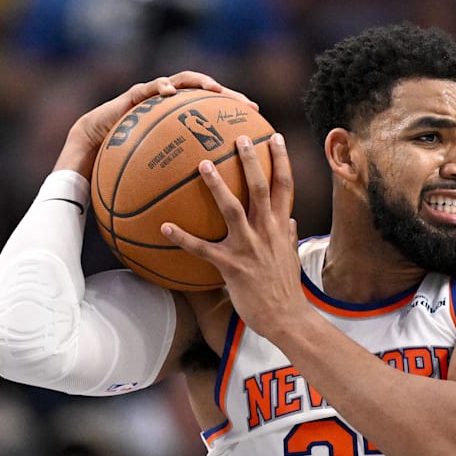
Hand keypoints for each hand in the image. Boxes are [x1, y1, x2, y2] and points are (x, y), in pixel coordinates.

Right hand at [54, 71, 257, 179]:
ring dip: (198, 82)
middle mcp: (172, 112)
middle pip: (206, 97)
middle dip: (227, 95)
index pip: (217, 119)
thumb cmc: (124, 175)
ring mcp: (154, 101)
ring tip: (213, 89)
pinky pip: (146, 89)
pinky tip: (168, 92)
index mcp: (183, 130)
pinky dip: (158, 87)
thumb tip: (206, 226)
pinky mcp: (132, 97)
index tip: (262, 127)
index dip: (238, 120)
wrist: (90, 157)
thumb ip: (182, 195)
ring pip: (181, 83)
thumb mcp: (159, 188)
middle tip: (246, 104)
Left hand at [161, 133, 304, 335]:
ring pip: (233, 209)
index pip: (285, 185)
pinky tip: (164, 227)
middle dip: (250, 160)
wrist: (287, 318)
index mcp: (281, 226)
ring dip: (217, 185)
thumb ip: (289, 236)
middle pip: (260, 188)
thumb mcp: (291, 256)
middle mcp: (268, 231)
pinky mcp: (232, 267)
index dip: (281, 159)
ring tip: (201, 164)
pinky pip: (203, 249)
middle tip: (237, 137)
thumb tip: (290, 220)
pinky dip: (183, 238)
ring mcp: (250, 248)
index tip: (274, 137)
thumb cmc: (286, 288)